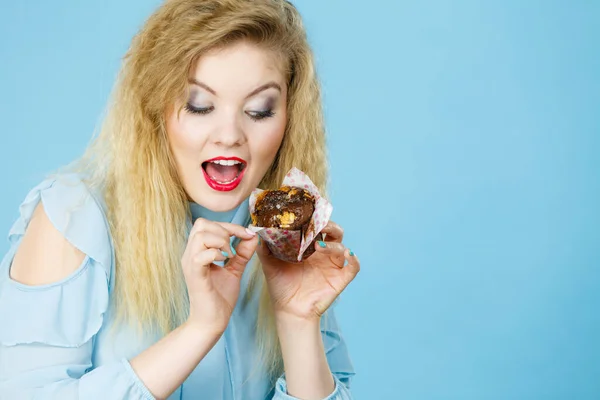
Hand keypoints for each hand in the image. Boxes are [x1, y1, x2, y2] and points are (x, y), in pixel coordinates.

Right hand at [182, 218, 257, 334]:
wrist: (211, 322)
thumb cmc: (219, 298)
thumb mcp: (234, 270)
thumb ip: (242, 253)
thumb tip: (253, 236)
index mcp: (197, 251)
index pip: (207, 224)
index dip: (229, 225)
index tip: (247, 234)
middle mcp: (190, 255)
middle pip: (201, 224)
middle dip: (224, 229)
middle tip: (235, 247)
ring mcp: (191, 265)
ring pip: (200, 236)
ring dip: (220, 241)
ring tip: (229, 255)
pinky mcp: (195, 277)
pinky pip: (200, 256)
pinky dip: (215, 254)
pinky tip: (224, 262)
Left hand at [257, 221, 359, 321]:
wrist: (289, 310)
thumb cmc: (281, 286)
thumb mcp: (269, 263)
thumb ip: (265, 246)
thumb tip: (258, 229)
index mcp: (309, 246)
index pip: (317, 226)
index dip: (315, 218)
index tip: (308, 212)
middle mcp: (323, 253)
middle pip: (334, 232)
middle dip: (329, 225)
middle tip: (318, 225)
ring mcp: (333, 265)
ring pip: (342, 247)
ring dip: (333, 244)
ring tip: (318, 246)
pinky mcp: (340, 279)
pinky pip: (354, 267)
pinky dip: (354, 259)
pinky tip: (348, 255)